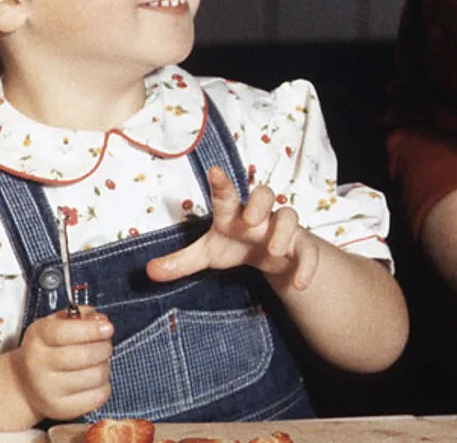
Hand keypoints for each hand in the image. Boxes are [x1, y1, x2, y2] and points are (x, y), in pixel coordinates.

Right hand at [11, 305, 113, 421]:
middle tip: (104, 345)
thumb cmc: (47, 349)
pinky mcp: (61, 409)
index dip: (92, 329)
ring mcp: (48, 390)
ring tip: (97, 363)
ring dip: (105, 366)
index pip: (65, 332)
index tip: (108, 328)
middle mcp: (38, 365)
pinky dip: (104, 386)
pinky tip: (94, 379)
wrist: (24, 383)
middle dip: (104, 347)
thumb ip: (79, 316)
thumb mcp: (55, 324)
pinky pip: (99, 396)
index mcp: (37, 339)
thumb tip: (101, 321)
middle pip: (84, 355)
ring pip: (96, 376)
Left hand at [146, 166, 319, 289]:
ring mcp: (283, 229)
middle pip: (265, 195)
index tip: (214, 171)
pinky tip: (298, 283)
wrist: (272, 254)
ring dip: (283, 233)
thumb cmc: (237, 245)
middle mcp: (261, 215)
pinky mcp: (300, 247)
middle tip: (251, 220)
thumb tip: (149, 272)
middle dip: (259, 204)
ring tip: (274, 251)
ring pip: (289, 218)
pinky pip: (308, 252)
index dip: (221, 183)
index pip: (227, 194)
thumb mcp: (209, 254)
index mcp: (234, 212)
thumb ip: (182, 261)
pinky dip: (305, 266)